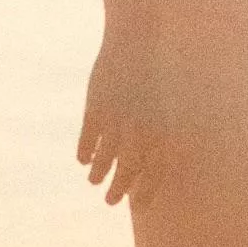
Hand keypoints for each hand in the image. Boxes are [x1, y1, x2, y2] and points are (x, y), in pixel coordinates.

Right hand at [77, 29, 166, 207]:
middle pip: (128, 170)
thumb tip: (146, 163)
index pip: (154, 173)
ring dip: (99, 173)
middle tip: (110, 201)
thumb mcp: (164, 109)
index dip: (145, 191)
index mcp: (162, 133)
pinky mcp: (96, 109)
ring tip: (93, 182)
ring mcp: (117, 121)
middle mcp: (140, 132)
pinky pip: (89, 139)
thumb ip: (158, 137)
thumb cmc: (154, 78)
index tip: (135, 203)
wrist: (137, 43)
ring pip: (105, 158)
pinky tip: (82, 161)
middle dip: (118, 189)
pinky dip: (85, 152)